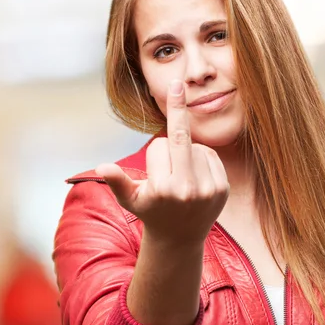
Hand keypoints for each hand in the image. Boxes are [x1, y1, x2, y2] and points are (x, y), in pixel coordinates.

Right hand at [96, 79, 229, 245]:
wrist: (180, 239)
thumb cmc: (150, 213)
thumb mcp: (129, 200)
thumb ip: (117, 181)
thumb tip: (102, 167)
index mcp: (164, 190)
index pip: (159, 146)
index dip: (154, 154)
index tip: (174, 102)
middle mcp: (188, 189)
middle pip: (181, 139)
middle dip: (178, 111)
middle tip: (177, 85)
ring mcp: (209, 189)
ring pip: (196, 146)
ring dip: (186, 153)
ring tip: (181, 178)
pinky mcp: (222, 188)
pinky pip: (210, 155)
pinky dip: (201, 158)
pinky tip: (195, 177)